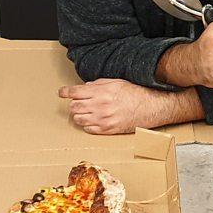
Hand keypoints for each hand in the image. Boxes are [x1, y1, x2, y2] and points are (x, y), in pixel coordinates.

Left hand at [58, 78, 172, 134]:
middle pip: (74, 106)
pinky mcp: (107, 130)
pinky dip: (86, 125)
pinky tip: (92, 120)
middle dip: (73, 103)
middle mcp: (100, 106)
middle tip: (78, 102)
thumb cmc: (136, 93)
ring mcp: (103, 119)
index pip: (75, 92)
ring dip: (78, 115)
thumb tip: (85, 87)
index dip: (65, 92)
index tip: (61, 92)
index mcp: (102, 92)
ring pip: (78, 119)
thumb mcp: (116, 82)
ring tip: (85, 111)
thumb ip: (98, 84)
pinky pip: (88, 129)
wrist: (150, 107)